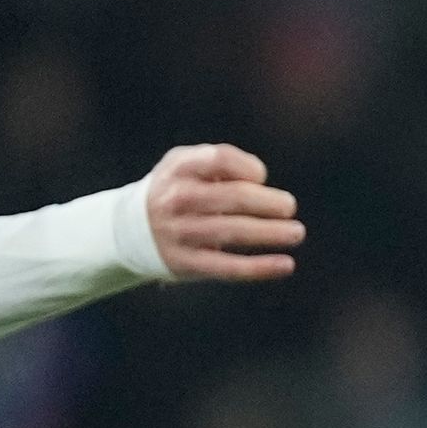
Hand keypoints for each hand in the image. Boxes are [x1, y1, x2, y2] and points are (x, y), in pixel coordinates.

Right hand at [144, 142, 302, 281]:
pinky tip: (286, 265)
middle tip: (290, 207)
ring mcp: (181, 233)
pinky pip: (228, 268)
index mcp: (179, 169)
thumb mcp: (186, 163)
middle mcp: (177, 200)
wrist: (130, 229)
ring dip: (270, 233)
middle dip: (268, 202)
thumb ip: (220, 161)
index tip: (260, 178)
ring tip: (296, 233)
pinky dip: (260, 268)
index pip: (220, 160)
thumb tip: (260, 179)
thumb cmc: (175, 189)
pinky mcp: (187, 263)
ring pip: (233, 232)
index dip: (247, 167)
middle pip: (233, 198)